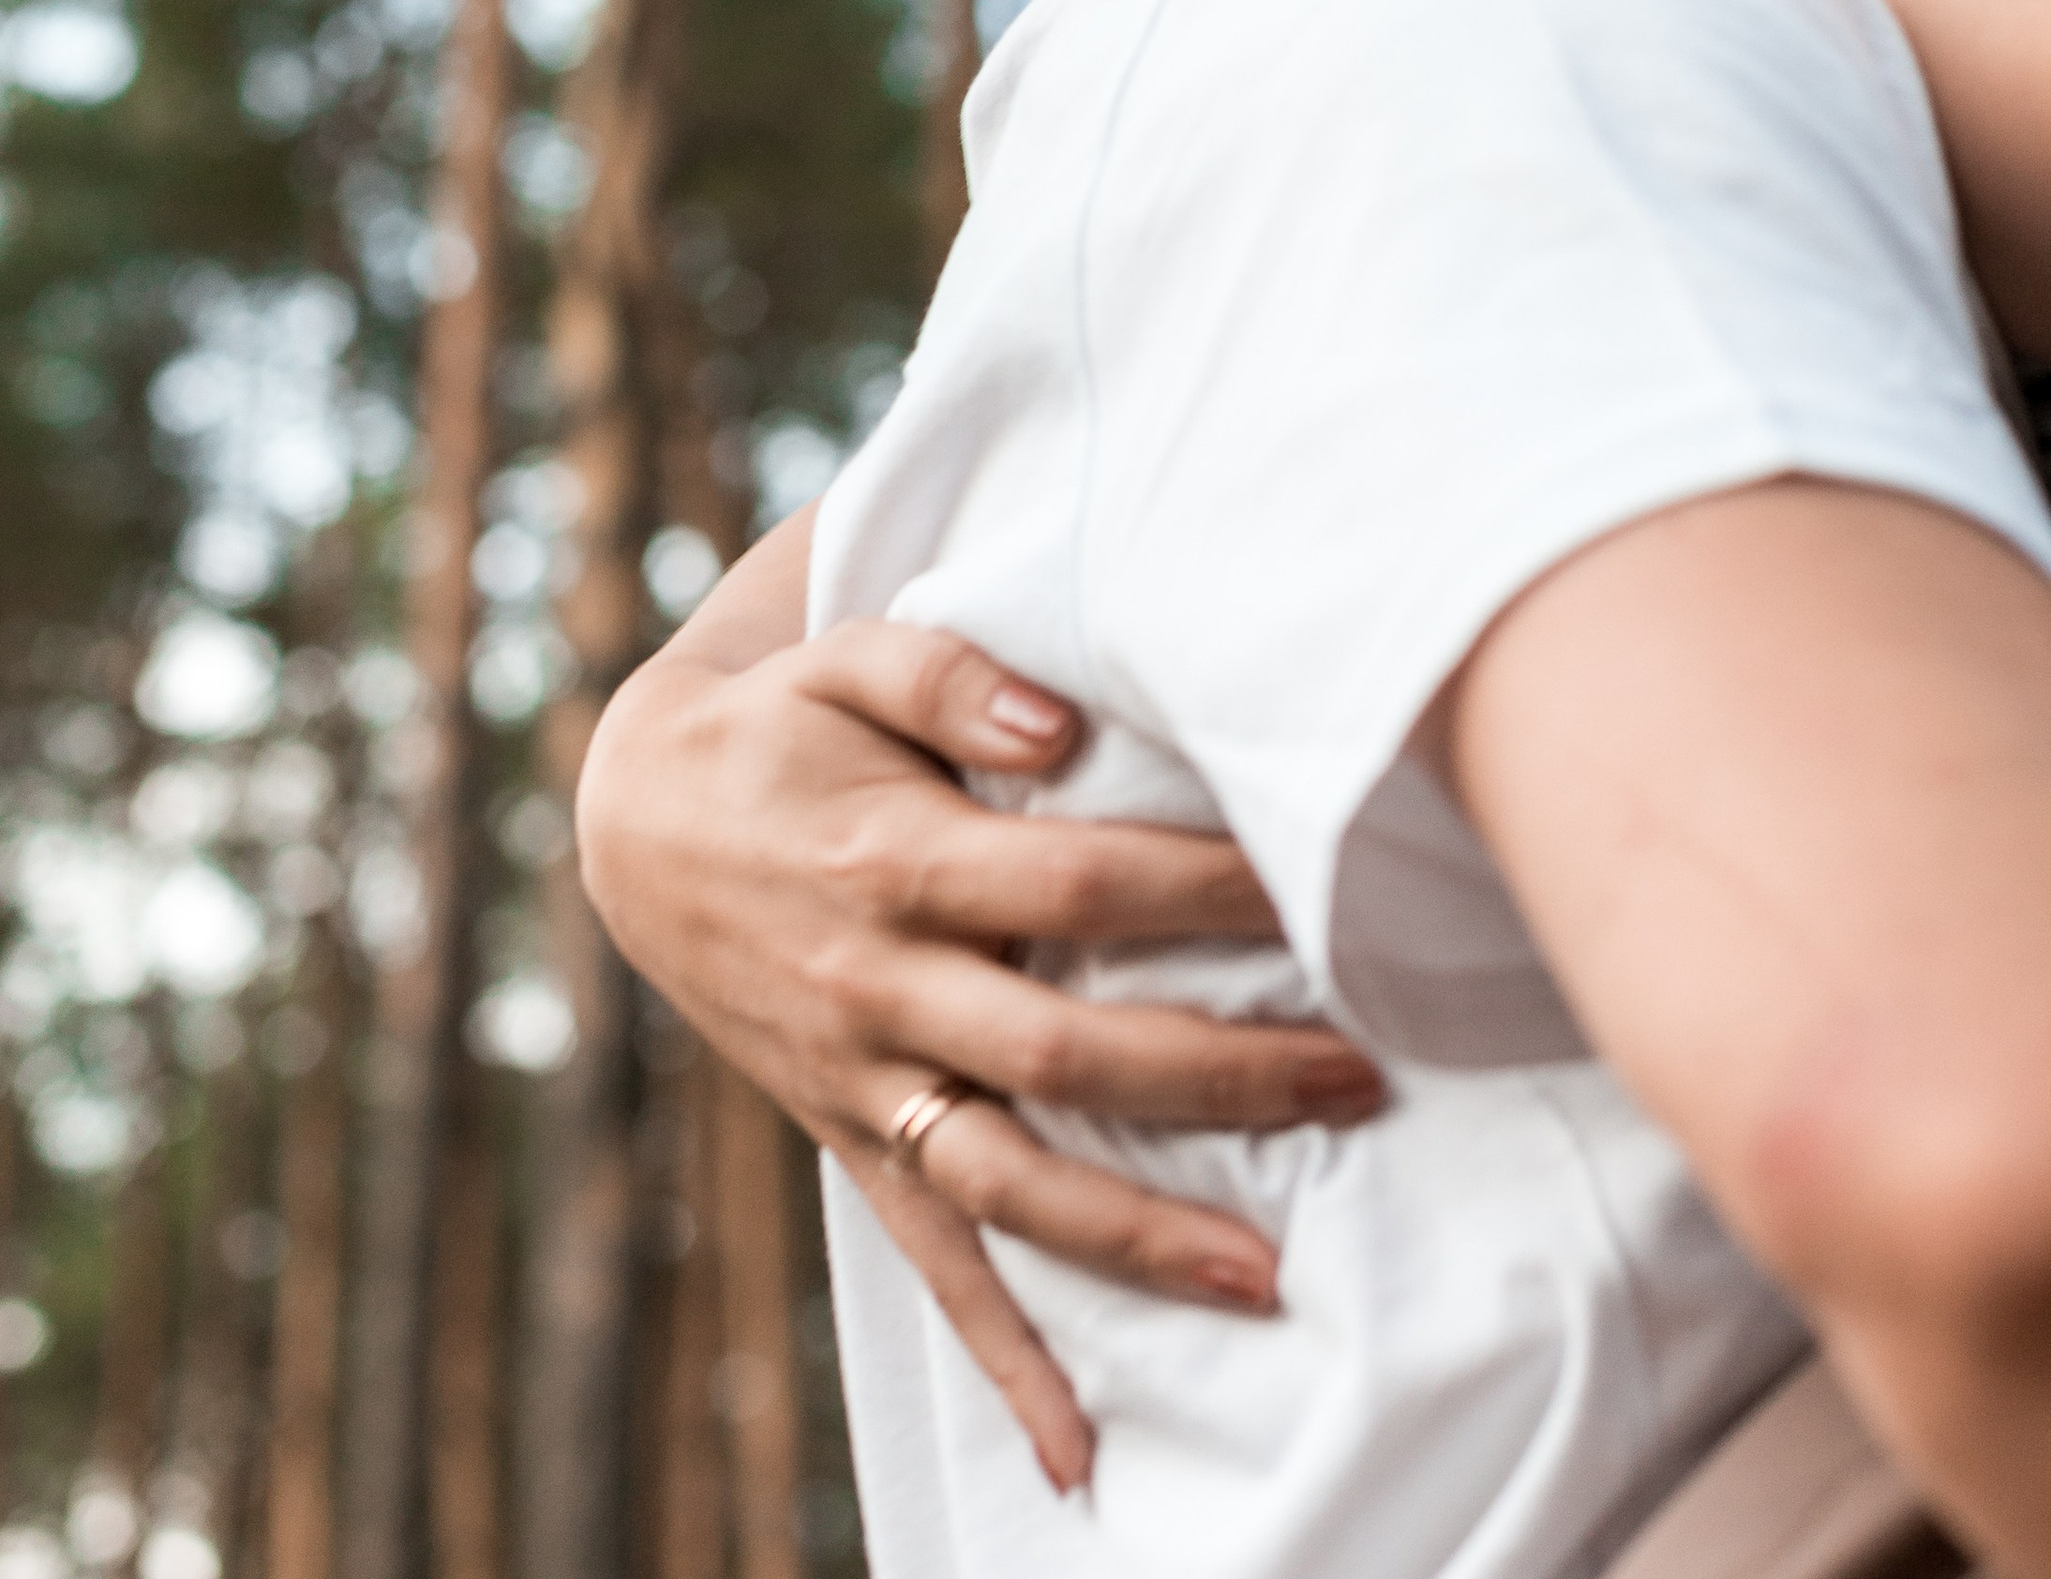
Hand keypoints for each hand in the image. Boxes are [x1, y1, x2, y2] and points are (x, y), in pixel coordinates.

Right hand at [576, 606, 1387, 1491]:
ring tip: (1266, 1278)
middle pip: (1064, 1054)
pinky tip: (1077, 1449)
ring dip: (1133, 1242)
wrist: (636, 821)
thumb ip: (954, 677)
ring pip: (1007, 1184)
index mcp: (894, 862)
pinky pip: (930, 1263)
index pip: (1075, 885)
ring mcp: (863, 1081)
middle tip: (1358, 1081)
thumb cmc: (783, 724)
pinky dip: (1002, 1358)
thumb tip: (1060, 724)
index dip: (1198, 889)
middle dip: (1216, 1075)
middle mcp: (879, 989)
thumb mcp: (849, 658)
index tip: (1313, 891)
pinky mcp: (850, 1139)